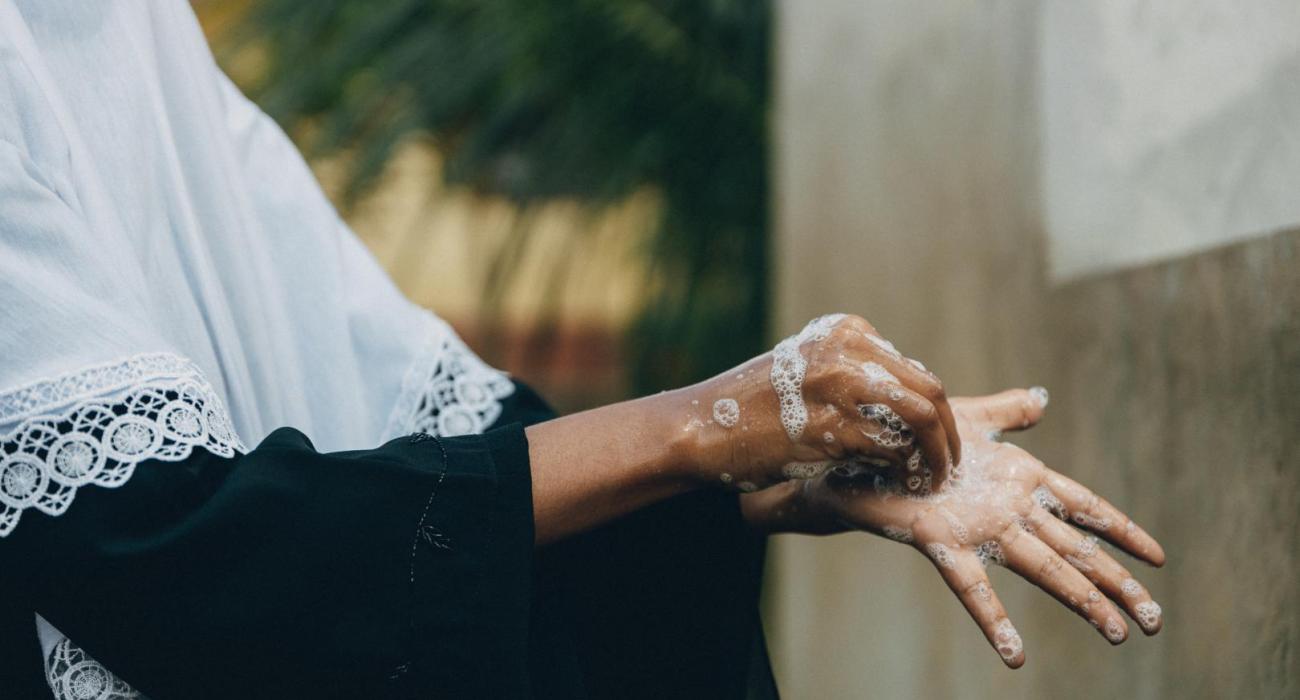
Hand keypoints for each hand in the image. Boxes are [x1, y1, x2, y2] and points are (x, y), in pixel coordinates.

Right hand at [678, 313, 960, 491]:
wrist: (701, 427)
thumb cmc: (751, 409)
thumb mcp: (804, 370)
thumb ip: (850, 375)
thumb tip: (902, 403)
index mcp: (844, 331)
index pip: (912, 369)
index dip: (931, 410)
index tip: (931, 440)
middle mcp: (848, 349)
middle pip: (928, 389)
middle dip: (947, 432)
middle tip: (948, 463)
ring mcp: (842, 385)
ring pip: (922, 416)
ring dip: (937, 453)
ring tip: (935, 478)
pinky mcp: (834, 426)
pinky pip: (894, 447)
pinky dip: (908, 470)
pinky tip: (906, 485)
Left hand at [743, 388, 1165, 666]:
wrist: (852, 458)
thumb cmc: (908, 441)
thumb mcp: (967, 418)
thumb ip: (1007, 412)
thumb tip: (1041, 398)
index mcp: (1019, 480)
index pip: (1084, 508)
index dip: (1121, 531)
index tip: (1160, 559)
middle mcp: (1006, 510)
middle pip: (1075, 549)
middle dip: (1117, 584)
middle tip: (1155, 621)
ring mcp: (979, 528)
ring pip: (1042, 568)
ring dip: (1081, 601)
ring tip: (1116, 635)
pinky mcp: (941, 539)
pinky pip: (972, 585)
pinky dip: (994, 620)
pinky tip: (1015, 656)